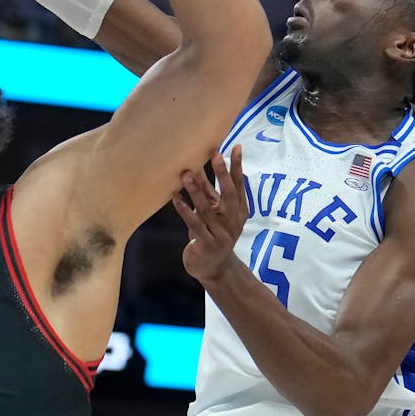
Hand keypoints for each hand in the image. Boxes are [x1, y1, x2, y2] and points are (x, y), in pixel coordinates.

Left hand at [172, 146, 247, 283]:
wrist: (213, 268)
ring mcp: (222, 234)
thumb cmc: (213, 234)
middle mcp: (233, 222)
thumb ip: (210, 193)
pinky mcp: (207, 244)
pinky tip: (175, 197)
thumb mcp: (215, 214)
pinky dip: (184, 209)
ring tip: (186, 173)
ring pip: (208, 208)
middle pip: (229, 194)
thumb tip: (200, 166)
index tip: (235, 147)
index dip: (237, 166)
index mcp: (239, 212)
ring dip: (196, 189)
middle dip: (221, 173)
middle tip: (214, 154)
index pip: (239, 186)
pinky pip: (194, 223)